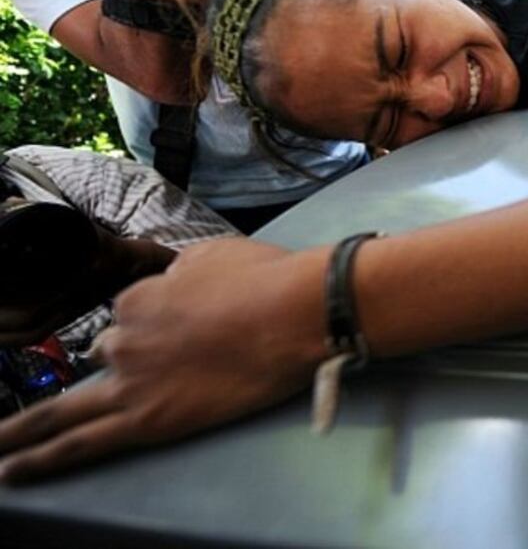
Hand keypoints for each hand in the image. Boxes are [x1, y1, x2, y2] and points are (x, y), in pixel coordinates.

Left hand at [0, 239, 327, 482]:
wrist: (297, 314)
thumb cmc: (267, 279)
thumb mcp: (214, 256)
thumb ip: (182, 275)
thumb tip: (178, 284)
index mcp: (138, 297)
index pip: (131, 315)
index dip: (155, 322)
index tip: (184, 327)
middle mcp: (123, 337)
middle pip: (105, 355)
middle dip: (119, 362)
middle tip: (145, 370)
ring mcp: (130, 380)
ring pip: (65, 406)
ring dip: (29, 425)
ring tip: (2, 445)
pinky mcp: (147, 420)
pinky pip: (79, 444)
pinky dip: (39, 459)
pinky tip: (10, 470)